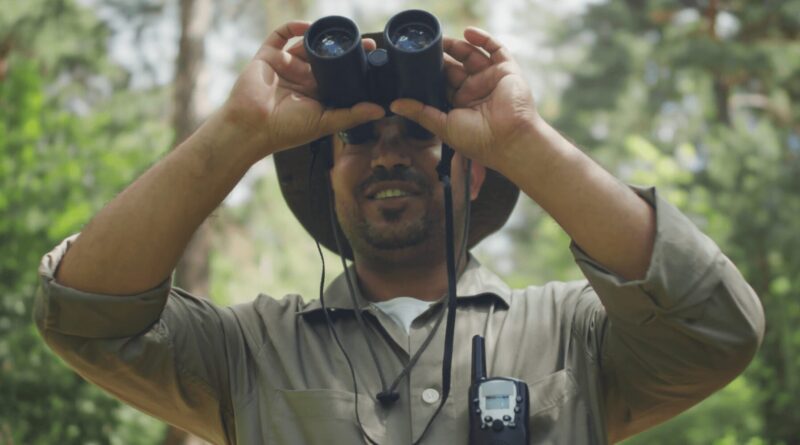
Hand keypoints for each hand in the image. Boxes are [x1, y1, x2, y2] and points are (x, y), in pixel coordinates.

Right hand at [221, 21, 384, 157]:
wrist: (251, 127)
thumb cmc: (286, 131)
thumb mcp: (324, 123)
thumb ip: (352, 115)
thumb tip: (382, 111)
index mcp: (314, 93)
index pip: (338, 74)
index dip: (353, 64)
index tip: (370, 55)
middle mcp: (300, 78)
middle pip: (324, 56)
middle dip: (340, 48)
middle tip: (360, 40)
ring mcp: (284, 65)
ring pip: (305, 45)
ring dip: (320, 38)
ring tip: (336, 33)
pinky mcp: (268, 57)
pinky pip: (280, 36)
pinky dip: (293, 27)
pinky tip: (308, 27)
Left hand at [390, 28, 539, 171]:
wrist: (509, 140)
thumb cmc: (478, 140)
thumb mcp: (443, 125)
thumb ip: (419, 112)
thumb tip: (393, 105)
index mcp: (462, 105)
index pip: (444, 83)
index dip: (432, 73)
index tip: (415, 63)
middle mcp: (477, 90)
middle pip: (456, 67)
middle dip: (442, 57)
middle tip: (425, 48)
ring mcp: (492, 79)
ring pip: (472, 56)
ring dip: (457, 46)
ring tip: (440, 40)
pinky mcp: (507, 71)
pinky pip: (496, 50)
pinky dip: (483, 39)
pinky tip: (468, 33)